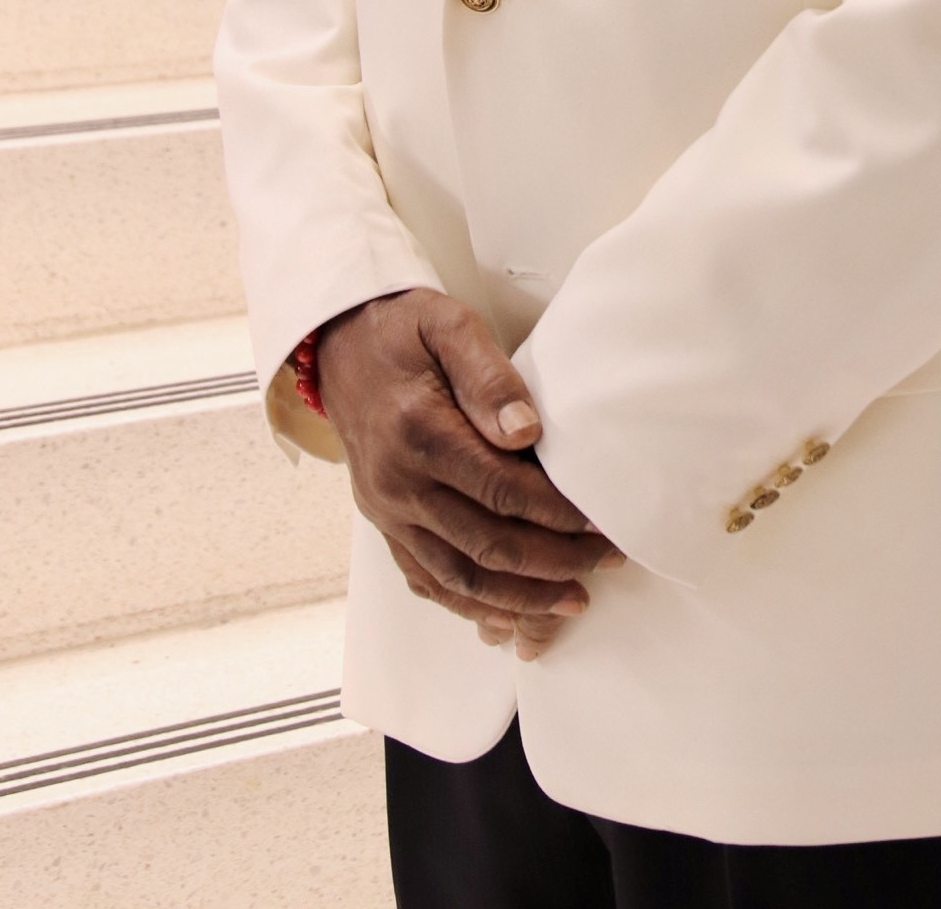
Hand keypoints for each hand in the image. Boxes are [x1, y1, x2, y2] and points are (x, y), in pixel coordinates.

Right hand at [317, 289, 619, 659]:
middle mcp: (398, 483)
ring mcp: (387, 510)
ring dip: (518, 597)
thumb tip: (527, 431)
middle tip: (602, 563)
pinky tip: (509, 614)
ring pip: (457, 576)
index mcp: (418, 432)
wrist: (338, 344)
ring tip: (571, 601)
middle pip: (485, 543)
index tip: (598, 522)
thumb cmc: (401, 331)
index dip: (555, 513)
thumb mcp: (447, 325)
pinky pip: (426, 579)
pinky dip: (470, 604)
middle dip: (551, 562)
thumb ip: (489, 375)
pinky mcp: (383, 523)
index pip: (500, 489)